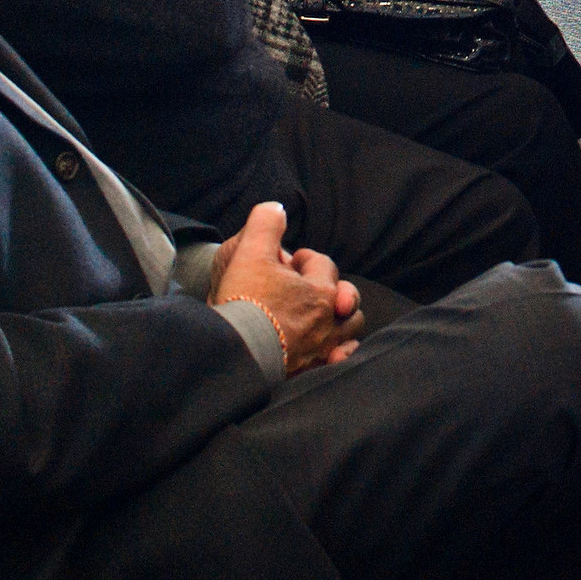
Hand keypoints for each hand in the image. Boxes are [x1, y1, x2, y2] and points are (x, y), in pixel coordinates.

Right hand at [211, 203, 361, 373]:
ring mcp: (322, 348)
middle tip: (305, 290)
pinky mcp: (311, 371)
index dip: (304, 259)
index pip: (322, 264)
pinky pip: (339, 360)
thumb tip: (276, 208)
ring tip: (318, 317)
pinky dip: (338, 353)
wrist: (232, 351)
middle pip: (345, 298)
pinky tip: (328, 351)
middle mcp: (329, 320)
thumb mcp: (250, 251)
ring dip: (338, 319)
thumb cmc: (243, 301)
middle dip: (330, 289)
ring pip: (348, 329)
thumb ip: (266, 223)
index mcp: (320, 290)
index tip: (286, 262)